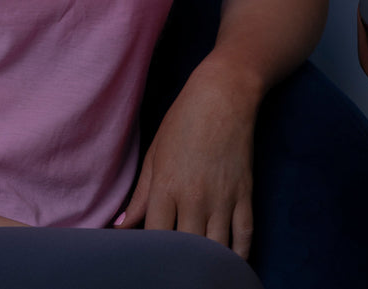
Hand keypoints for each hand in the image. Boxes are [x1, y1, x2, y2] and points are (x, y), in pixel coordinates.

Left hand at [115, 58, 259, 258]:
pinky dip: (240, 254)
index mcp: (166, 187)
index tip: (147, 262)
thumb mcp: (155, 154)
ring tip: (199, 272)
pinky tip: (231, 265)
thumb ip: (141, 195)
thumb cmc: (183, 121)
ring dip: (208, 264)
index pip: (155, 237)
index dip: (150, 254)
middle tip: (171, 271)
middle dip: (178, 264)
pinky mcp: (245, 193)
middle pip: (186, 248)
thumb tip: (122, 226)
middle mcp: (195, 197)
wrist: (223, 95)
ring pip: (216, 248)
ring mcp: (223, 197)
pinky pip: (244, 234)